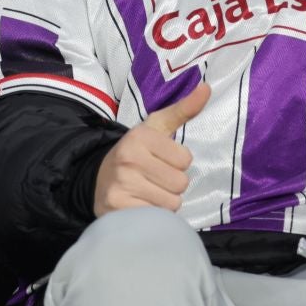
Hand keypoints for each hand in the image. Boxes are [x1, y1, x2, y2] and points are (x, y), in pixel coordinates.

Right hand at [93, 80, 210, 215]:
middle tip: (152, 179)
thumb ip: (184, 110)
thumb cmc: (136, 153)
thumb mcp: (157, 128)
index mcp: (140, 136)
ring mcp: (122, 184)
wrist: (97, 179)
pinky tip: (139, 205)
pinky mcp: (117, 208)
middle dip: (171, 185)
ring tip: (146, 192)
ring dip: (164, 202)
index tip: (159, 161)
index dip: (177, 164)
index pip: (185, 160)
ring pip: (171, 203)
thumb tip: (207, 87)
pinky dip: (152, 215)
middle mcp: (129, 158)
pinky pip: (156, 217)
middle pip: (180, 183)